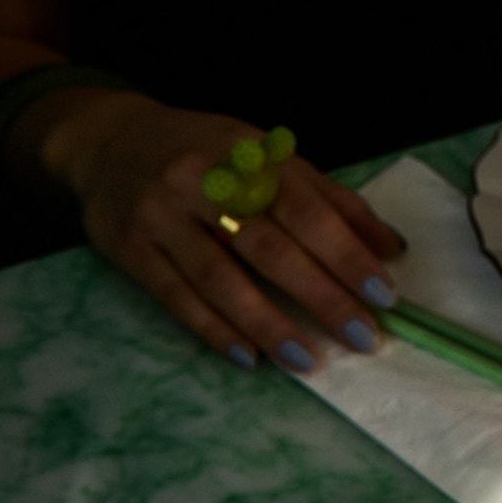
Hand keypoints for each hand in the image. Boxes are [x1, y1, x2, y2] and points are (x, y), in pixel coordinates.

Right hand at [45, 92, 404, 371]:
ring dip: (270, 325)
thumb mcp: (270, 159)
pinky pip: (177, 297)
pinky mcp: (128, 247)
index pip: (305, 210)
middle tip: (362, 337)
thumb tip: (392, 247)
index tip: (384, 295)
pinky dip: (216, 330)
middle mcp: (201, 182)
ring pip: (220, 279)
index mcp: (247, 156)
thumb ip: (330, 200)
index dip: (346, 254)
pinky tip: (250, 357)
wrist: (109, 141)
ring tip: (310, 361)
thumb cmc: (208, 155)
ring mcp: (160, 215)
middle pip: (267, 248)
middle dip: (321, 297)